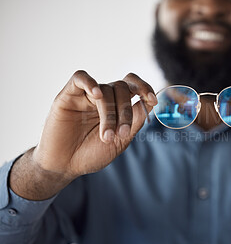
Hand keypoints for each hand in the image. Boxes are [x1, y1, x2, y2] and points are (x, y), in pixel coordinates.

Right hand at [32, 70, 156, 178]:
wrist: (65, 166)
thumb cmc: (92, 154)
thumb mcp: (121, 140)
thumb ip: (135, 120)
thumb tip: (149, 102)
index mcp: (118, 106)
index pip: (134, 86)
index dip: (146, 88)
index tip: (153, 100)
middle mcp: (104, 97)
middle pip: (122, 87)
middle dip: (125, 110)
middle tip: (122, 133)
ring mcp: (86, 95)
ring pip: (105, 89)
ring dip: (109, 113)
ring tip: (107, 136)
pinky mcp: (68, 95)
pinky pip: (79, 77)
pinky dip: (90, 82)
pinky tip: (96, 95)